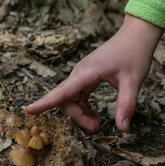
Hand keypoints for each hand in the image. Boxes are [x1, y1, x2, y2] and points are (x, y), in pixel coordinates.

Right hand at [26, 14, 163, 132]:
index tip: (29, 110)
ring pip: (71, 100)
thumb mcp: (133, 81)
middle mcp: (80, 74)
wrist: (135, 36)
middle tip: (96, 128)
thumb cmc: (134, 54)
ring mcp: (82, 75)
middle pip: (66, 100)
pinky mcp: (87, 78)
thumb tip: (122, 129)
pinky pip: (78, 96)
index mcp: (87, 73)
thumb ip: (127, 105)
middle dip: (77, 117)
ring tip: (97, 124)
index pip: (62, 91)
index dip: (45, 102)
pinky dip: (84, 108)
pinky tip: (95, 115)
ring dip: (80, 114)